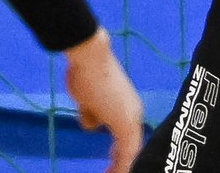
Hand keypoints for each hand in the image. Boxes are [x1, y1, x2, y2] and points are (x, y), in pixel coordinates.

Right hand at [64, 27, 143, 172]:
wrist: (89, 57)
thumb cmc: (86, 73)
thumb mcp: (86, 100)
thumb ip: (91, 114)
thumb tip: (91, 124)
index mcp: (126, 108)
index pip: (127, 139)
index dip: (121, 156)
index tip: (111, 167)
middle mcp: (133, 114)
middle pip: (131, 148)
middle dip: (121, 165)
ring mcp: (131, 118)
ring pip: (130, 152)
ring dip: (120, 166)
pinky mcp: (125, 122)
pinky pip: (127, 152)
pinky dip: (122, 166)